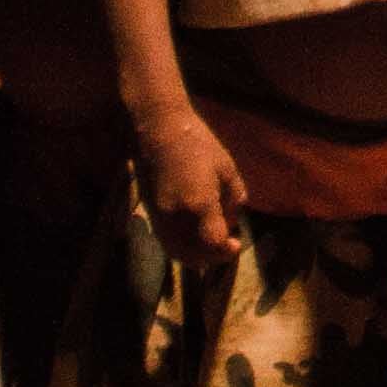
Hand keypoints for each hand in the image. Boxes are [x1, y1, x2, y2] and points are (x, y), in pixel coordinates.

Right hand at [135, 107, 247, 265]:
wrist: (158, 130)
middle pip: (196, 255)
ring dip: (198, 255)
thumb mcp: (227, 168)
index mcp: (199, 202)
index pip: (214, 242)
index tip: (236, 242)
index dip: (227, 249)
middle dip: (214, 256)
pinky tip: (194, 237)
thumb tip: (233, 221)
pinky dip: (183, 248)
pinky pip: (167, 243)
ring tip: (211, 244)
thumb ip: (234, 198)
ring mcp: (160, 217)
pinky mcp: (150, 215)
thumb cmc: (197, 143)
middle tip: (228, 246)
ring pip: (179, 252)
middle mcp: (177, 216)